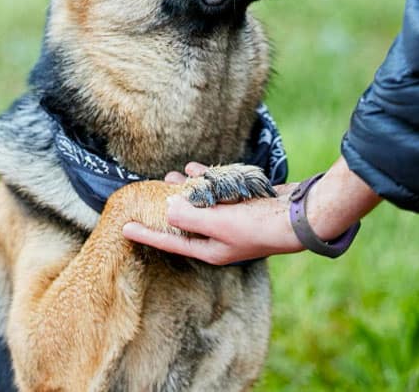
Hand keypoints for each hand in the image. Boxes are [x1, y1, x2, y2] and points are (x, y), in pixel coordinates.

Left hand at [123, 161, 301, 263]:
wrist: (295, 217)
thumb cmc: (256, 225)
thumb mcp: (217, 222)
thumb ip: (189, 217)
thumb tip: (167, 210)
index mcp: (210, 248)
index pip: (169, 242)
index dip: (146, 234)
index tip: (123, 228)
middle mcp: (218, 236)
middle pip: (183, 223)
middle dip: (164, 209)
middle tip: (145, 195)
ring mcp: (229, 220)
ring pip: (198, 204)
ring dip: (183, 191)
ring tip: (168, 177)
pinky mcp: (240, 204)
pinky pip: (215, 191)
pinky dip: (204, 180)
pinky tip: (194, 169)